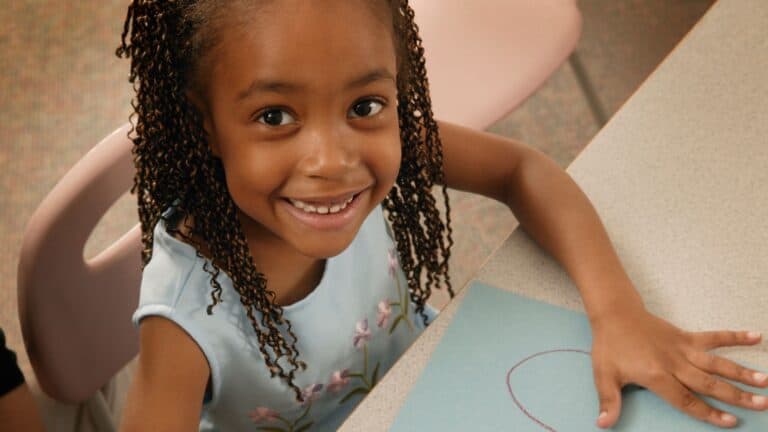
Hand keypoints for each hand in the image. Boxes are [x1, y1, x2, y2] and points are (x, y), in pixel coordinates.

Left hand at [590, 307, 767, 428]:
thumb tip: (603, 424)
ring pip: (716, 362)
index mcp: (656, 375)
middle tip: (761, 403)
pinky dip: (733, 337)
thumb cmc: (609, 346)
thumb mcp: (604, 376)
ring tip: (764, 380)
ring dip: (741, 371)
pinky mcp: (685, 336)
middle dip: (735, 395)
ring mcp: (682, 348)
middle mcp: (674, 362)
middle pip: (708, 383)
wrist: (614, 313)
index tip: (730, 422)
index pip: (686, 399)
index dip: (708, 412)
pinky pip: (713, 337)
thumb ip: (609, 401)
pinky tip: (755, 336)